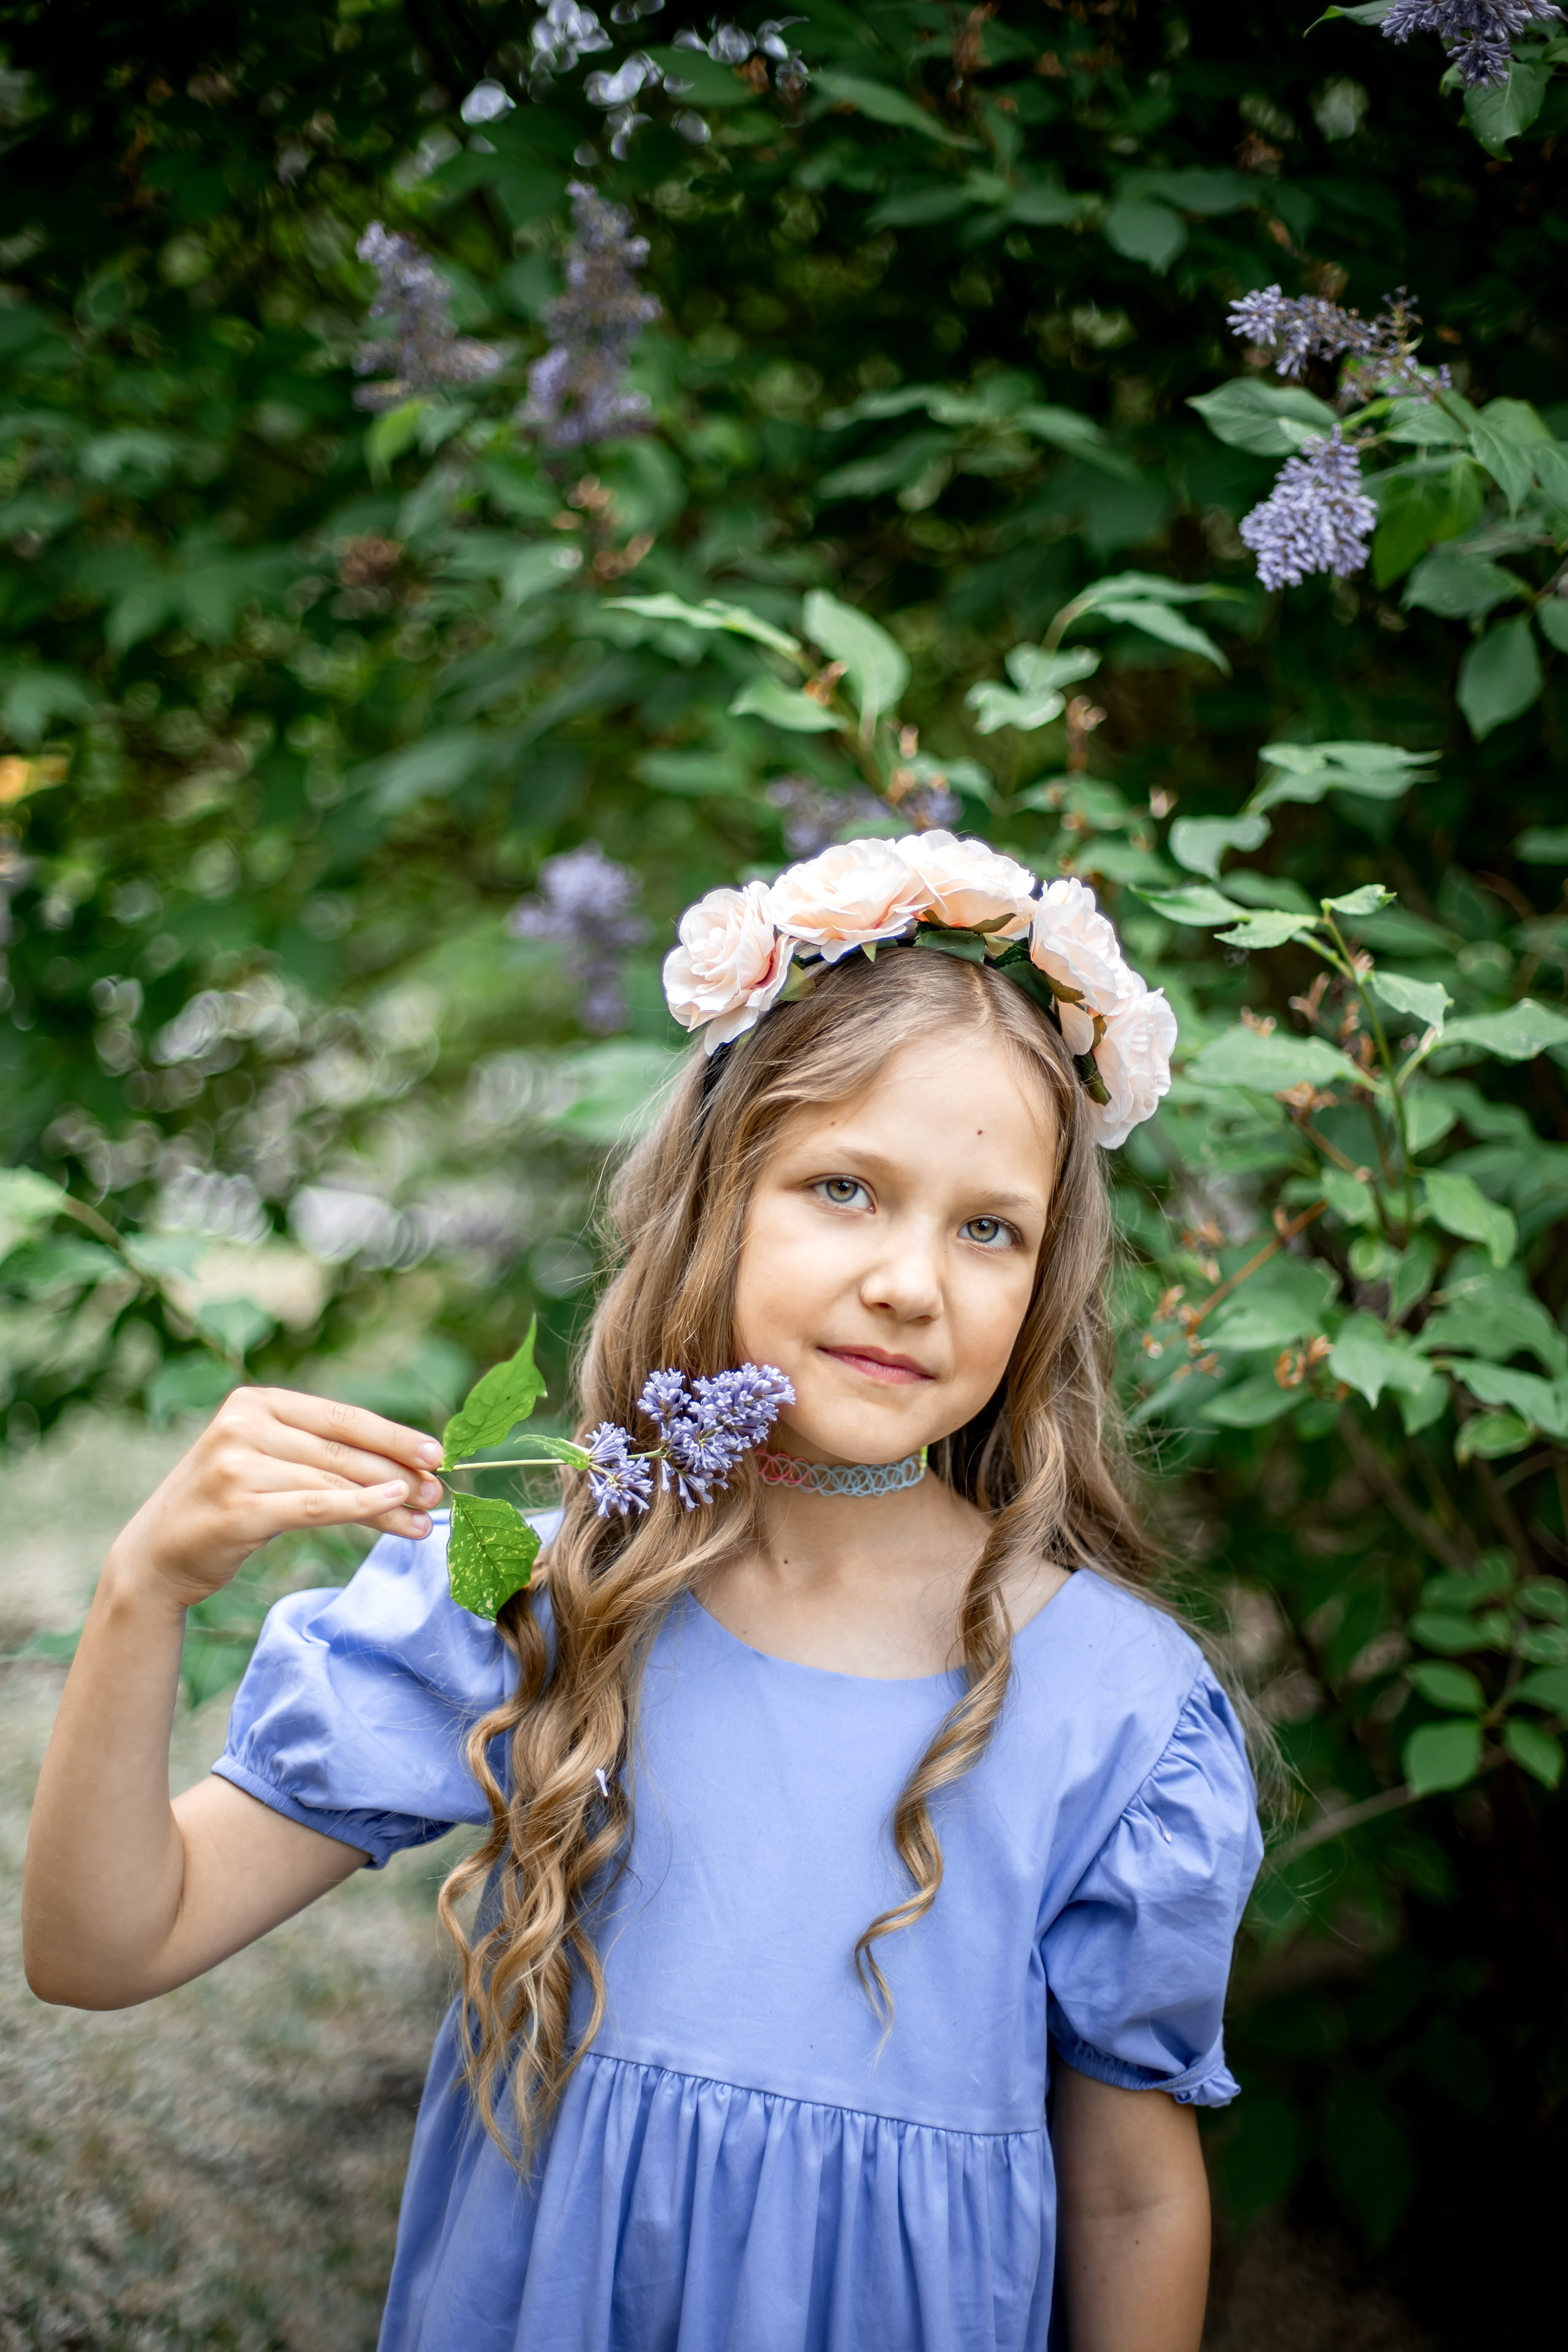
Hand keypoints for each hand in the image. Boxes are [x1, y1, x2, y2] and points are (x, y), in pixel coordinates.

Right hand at [107, 1387, 445, 1609]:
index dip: (393, 1435)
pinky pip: (313, 1507)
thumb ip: (318, 1454)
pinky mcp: (238, 1508)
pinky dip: (360, 1507)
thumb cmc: (225, 1506)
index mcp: (255, 1402)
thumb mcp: (265, 1462)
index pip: (341, 1417)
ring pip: (333, 1481)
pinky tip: (393, 1509)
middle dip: (398, 1471)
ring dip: (388, 1500)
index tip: (437, 1452)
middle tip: (437, 1491)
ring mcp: (236, 1465)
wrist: (156, 1554)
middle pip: (342, 1450)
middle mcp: (243, 1424)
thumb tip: (402, 1465)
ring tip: (424, 1519)